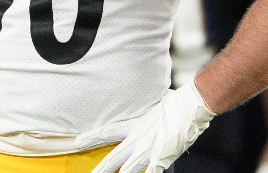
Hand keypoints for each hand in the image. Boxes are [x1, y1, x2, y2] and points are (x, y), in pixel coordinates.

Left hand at [87, 82, 215, 172]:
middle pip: (114, 158)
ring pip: (128, 171)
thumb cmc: (176, 102)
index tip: (78, 142)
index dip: (91, 138)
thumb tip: (147, 108)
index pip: (107, 132)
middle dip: (101, 169)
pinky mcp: (162, 159)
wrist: (190, 106)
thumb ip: (146, 111)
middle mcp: (139, 140)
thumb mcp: (154, 104)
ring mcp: (150, 152)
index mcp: (135, 125)